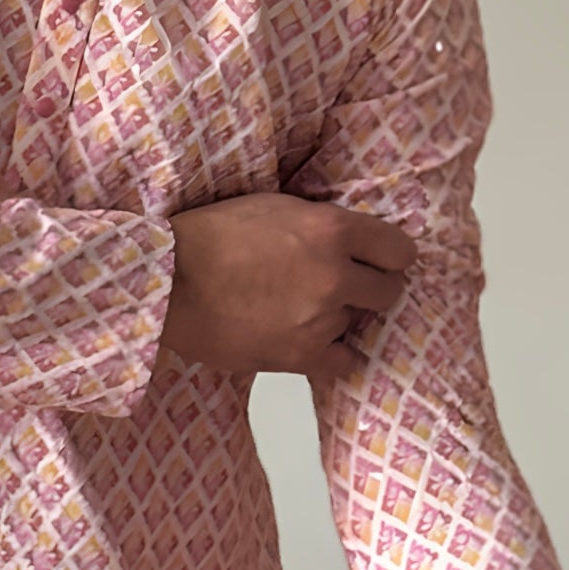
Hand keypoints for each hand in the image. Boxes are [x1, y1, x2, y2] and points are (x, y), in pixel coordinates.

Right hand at [160, 193, 414, 380]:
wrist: (168, 281)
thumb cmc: (211, 236)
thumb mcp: (273, 206)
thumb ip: (319, 223)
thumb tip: (347, 240)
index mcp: (331, 229)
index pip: (399, 249)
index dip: (390, 256)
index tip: (379, 261)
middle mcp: (335, 275)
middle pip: (389, 290)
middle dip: (372, 287)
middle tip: (347, 287)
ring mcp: (320, 319)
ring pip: (358, 325)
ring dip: (339, 318)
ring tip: (304, 311)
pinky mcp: (300, 356)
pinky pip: (343, 363)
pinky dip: (332, 354)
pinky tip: (313, 343)